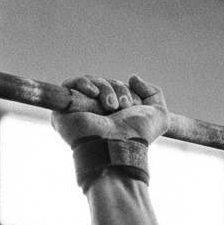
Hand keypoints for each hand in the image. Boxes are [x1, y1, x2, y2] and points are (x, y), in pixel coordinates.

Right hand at [51, 74, 169, 145]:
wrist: (118, 146)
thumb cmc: (138, 135)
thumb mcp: (159, 115)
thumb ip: (154, 93)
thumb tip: (133, 78)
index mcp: (115, 113)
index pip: (116, 87)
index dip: (126, 91)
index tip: (132, 105)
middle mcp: (96, 112)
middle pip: (104, 82)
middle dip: (117, 89)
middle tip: (122, 106)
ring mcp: (79, 111)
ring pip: (90, 82)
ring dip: (105, 89)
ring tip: (111, 106)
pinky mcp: (64, 110)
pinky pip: (70, 84)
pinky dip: (83, 84)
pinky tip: (94, 94)